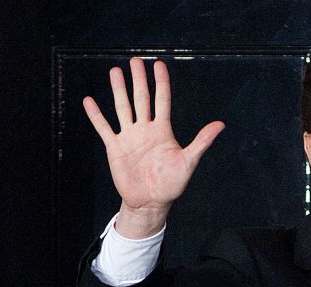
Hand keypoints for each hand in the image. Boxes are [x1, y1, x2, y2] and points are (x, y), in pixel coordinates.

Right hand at [82, 57, 224, 235]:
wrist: (151, 202)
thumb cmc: (172, 184)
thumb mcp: (189, 161)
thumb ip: (202, 141)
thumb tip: (221, 124)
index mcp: (163, 131)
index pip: (161, 100)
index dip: (160, 83)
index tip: (158, 65)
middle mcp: (145, 130)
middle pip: (141, 99)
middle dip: (138, 80)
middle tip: (135, 61)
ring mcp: (129, 137)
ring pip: (122, 108)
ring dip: (118, 90)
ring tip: (115, 71)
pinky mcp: (115, 148)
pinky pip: (104, 128)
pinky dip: (96, 115)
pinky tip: (89, 100)